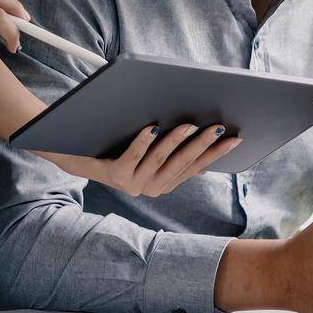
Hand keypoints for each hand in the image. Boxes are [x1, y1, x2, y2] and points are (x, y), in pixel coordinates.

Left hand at [41, 123, 241, 196]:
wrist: (77, 155)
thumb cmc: (119, 150)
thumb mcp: (150, 158)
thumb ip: (175, 159)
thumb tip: (207, 155)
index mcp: (163, 184)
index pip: (196, 167)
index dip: (216, 154)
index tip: (235, 138)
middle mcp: (150, 188)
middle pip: (181, 163)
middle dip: (202, 145)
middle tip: (219, 127)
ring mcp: (132, 184)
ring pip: (159, 160)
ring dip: (176, 141)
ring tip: (189, 124)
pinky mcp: (114, 175)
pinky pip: (132, 157)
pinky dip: (142, 142)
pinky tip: (151, 127)